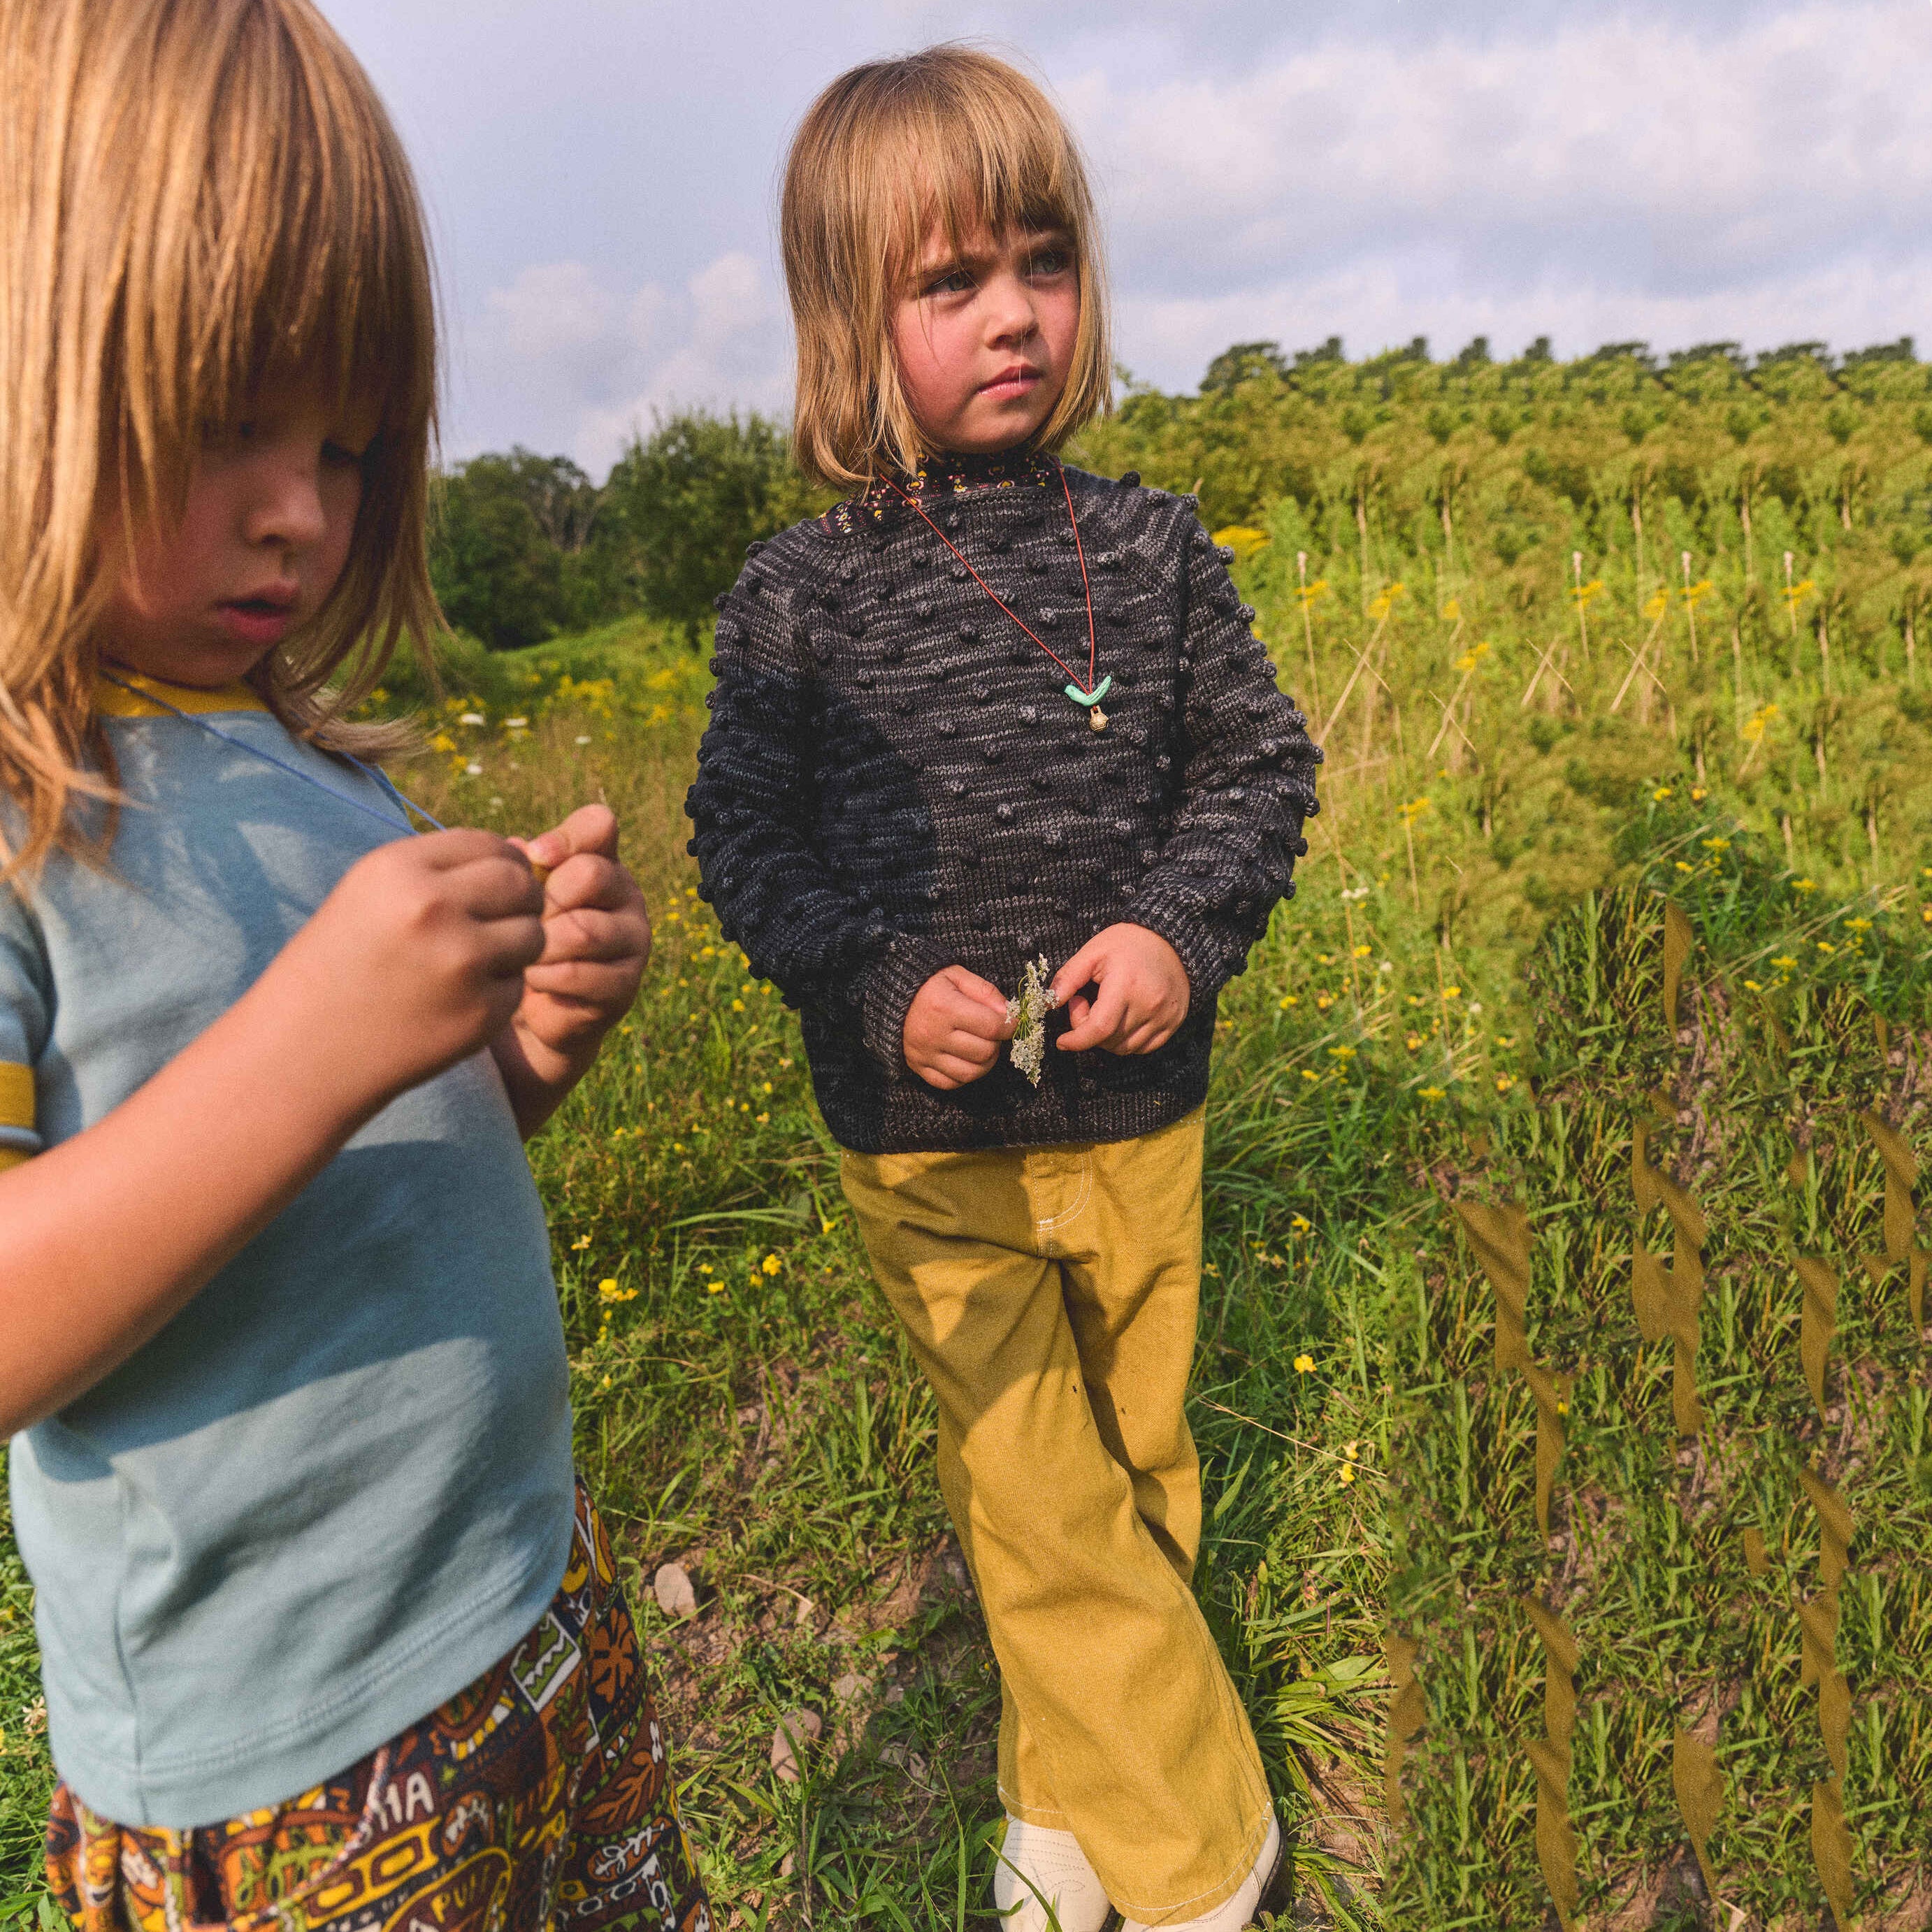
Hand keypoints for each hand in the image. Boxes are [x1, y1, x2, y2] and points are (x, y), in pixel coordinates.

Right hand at [273, 829, 545, 1109]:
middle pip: (520, 883)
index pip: (487, 843)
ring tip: (475, 962)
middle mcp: (433, 907)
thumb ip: (438, 870)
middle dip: (520, 900)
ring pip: (533, 934)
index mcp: (399, 869)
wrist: (302, 1054)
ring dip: (517, 946)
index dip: (499, 863)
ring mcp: (461, 961)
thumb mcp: (369, 896)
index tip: (491, 885)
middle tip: (500, 922)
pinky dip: (500, 991)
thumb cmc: (337, 967)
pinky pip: (518, 985)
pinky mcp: (481, 1010)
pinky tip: (458, 1001)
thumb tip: (519, 850)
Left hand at [505, 804, 651, 1067]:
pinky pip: (577, 974)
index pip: (598, 826)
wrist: (537, 1006)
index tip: (533, 859)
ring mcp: (634, 940)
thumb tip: (519, 848)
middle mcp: (626, 895)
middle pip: (591, 874)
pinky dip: (544, 977)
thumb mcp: (517, 897)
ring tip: (522, 953)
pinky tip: (531, 980)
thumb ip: (519, 868)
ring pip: (583, 929)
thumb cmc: (525, 936)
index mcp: (601, 861)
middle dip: (545, 900)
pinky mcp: (626, 985)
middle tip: (523, 921)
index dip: (562, 839)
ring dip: (541, 944)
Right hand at [904, 965, 1012, 1088]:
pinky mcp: (918, 1067)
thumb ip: (985, 992)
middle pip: (984, 1052)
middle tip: (993, 1033)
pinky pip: (950, 1083)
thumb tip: (1009, 1014)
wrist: (889, 997)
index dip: (1010, 1026)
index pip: (992, 1026)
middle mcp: (933, 1034)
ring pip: (970, 1073)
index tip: (1012, 1023)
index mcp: (945, 1007)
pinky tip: (966, 1060)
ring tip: (983, 1047)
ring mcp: (925, 1054)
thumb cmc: (927, 984)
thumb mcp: (956, 975)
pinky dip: (964, 1076)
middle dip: (996, 1043)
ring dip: (985, 1063)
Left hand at [1052, 923, 1190, 1054]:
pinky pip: (1144, 1047)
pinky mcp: (1173, 1022)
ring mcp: (1164, 1017)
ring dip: (1106, 1038)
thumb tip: (1048, 1003)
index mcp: (1126, 986)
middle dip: (1088, 1030)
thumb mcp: (1093, 952)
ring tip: (1104, 1009)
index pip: (1099, 1029)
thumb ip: (1068, 978)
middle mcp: (1149, 1006)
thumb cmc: (1128, 943)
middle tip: (1084, 1003)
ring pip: (1125, 1048)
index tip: (1063, 1041)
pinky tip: (1121, 1020)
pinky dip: (1126, 1041)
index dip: (1077, 1040)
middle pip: (1109, 1040)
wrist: (1171, 940)